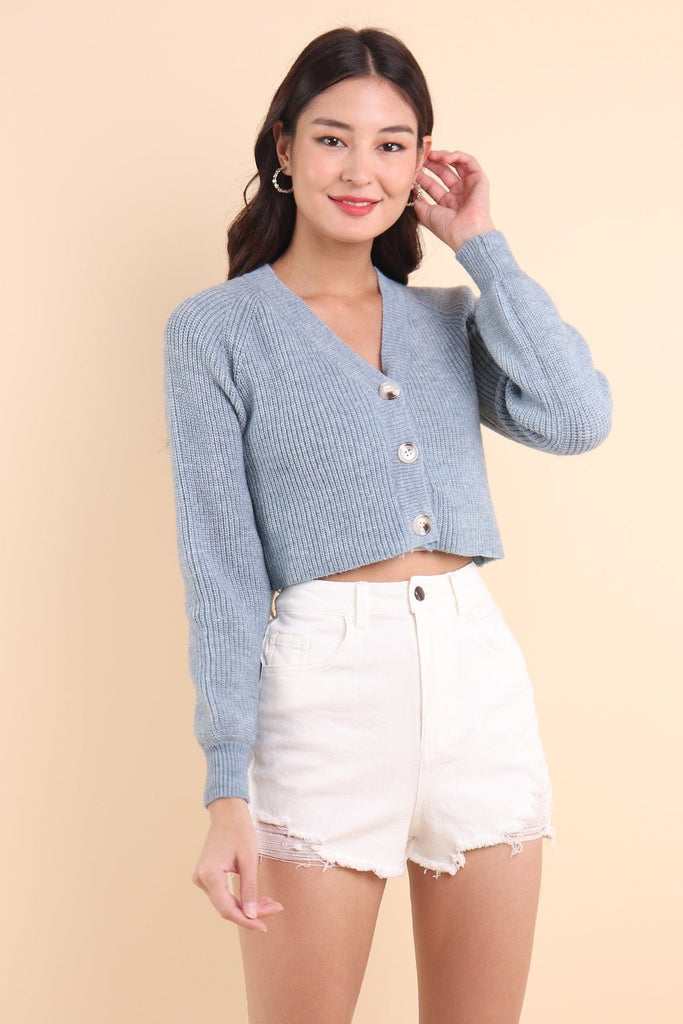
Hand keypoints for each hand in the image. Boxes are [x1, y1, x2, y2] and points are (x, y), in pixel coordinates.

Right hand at [192, 797, 283, 932]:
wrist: (227, 812)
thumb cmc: (240, 831)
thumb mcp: (249, 859)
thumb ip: (250, 889)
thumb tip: (251, 915)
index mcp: (210, 876)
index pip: (228, 909)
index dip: (247, 921)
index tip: (265, 928)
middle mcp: (201, 880)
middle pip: (227, 908)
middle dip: (252, 912)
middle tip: (276, 908)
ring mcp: (202, 879)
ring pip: (226, 903)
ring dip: (248, 906)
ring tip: (271, 903)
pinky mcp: (207, 876)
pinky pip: (223, 894)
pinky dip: (240, 898)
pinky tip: (257, 898)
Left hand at [413, 150, 496, 252]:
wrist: (465, 233)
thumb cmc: (447, 228)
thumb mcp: (425, 214)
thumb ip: (417, 200)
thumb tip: (411, 187)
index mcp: (447, 203)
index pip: (433, 185)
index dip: (423, 176)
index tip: (413, 169)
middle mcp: (458, 194)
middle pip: (443, 173)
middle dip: (431, 164)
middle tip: (421, 156)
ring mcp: (469, 186)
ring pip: (456, 165)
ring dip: (443, 157)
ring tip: (431, 154)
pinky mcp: (479, 180)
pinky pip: (470, 162)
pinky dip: (458, 156)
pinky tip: (445, 158)